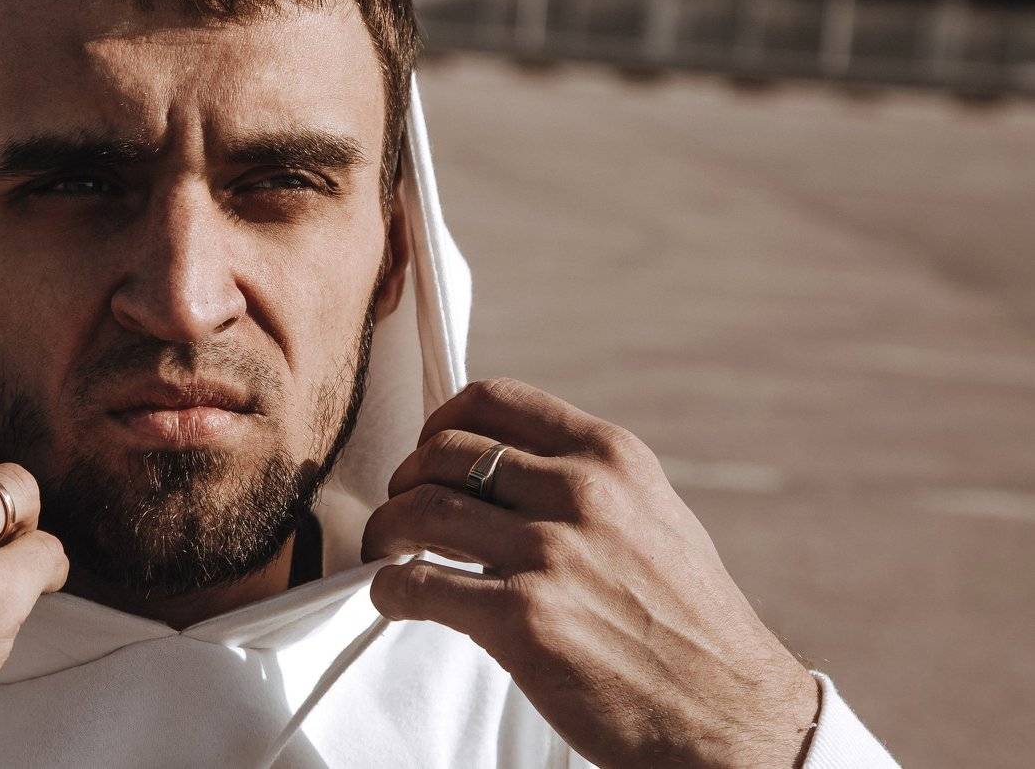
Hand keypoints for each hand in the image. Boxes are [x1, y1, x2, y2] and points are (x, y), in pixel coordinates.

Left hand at [363, 379, 818, 768]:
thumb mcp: (653, 515)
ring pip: (420, 509)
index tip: (425, 452)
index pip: (493, 399)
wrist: (730, 717)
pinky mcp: (523, 619)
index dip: (439, 421)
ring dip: (386, 530)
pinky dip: (390, 591)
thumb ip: (587, 481)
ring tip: (387, 553)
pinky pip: (417, 585)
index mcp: (610, 456)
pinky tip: (397, 601)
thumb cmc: (690, 623)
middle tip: (400, 512)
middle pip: (444, 452)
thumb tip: (506, 463)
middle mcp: (580, 492)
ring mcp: (550, 553)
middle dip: (406, 479)